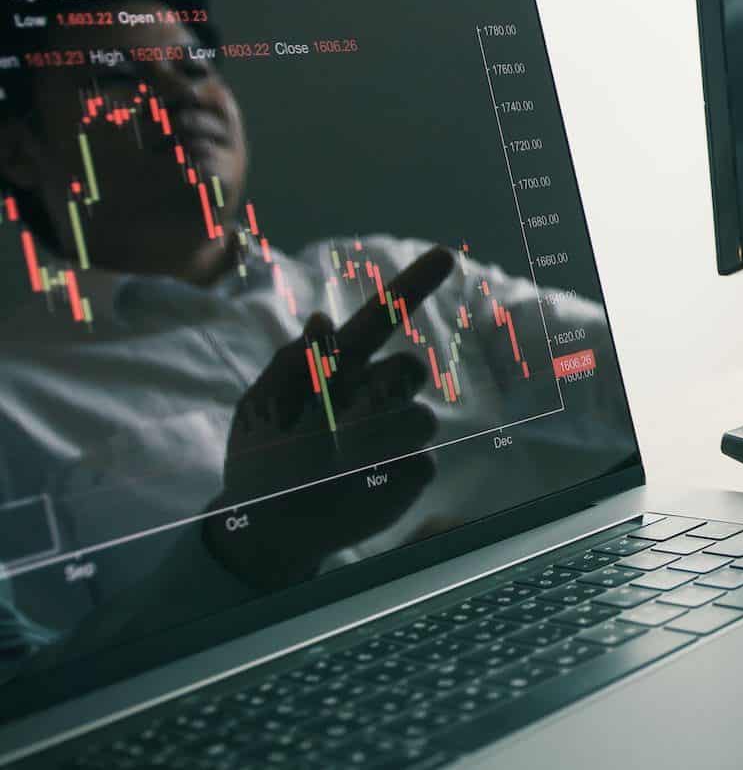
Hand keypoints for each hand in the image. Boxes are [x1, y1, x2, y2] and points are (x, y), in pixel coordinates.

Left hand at [206, 246, 455, 585]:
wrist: (268, 525)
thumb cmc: (259, 460)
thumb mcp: (261, 409)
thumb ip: (293, 367)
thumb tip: (320, 321)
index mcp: (339, 367)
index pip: (380, 319)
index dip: (413, 286)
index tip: (446, 254)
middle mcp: (375, 392)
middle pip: (410, 370)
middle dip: (383, 394)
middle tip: (341, 429)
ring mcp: (395, 433)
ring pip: (421, 420)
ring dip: (377, 445)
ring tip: (336, 469)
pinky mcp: (409, 473)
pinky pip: (422, 464)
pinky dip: (386, 479)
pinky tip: (356, 489)